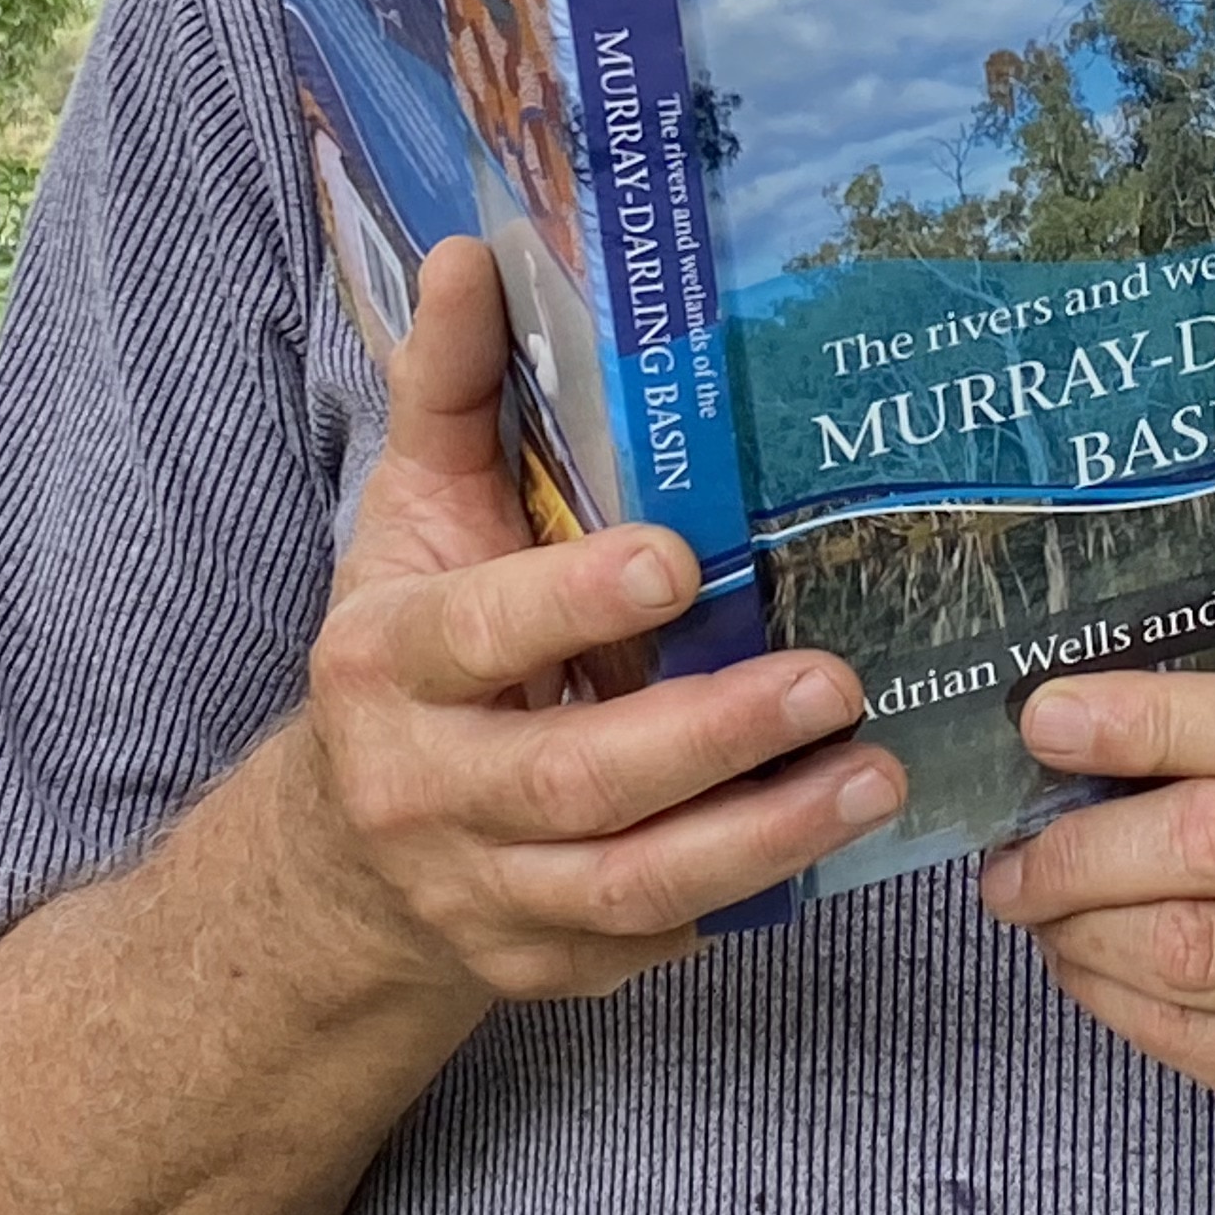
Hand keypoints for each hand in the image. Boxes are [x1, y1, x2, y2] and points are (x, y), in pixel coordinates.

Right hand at [294, 237, 902, 1005]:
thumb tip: (477, 249)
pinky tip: (827, 840)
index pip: (477, 636)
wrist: (341, 855)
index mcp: (385, 664)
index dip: (573, 604)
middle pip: (573, 782)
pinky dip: (743, 898)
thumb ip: (455, 389)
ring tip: (873, 776)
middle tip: (836, 682)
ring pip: (630, 885)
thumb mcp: (414, 516)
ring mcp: (483, 895)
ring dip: (762, 837)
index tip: (679, 562)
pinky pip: (652, 942)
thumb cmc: (410, 652)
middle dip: (711, 737)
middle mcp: (422, 791)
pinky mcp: (544, 965)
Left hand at [976, 670, 1214, 1185]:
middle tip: (1014, 845)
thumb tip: (1100, 723)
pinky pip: (1195, 1043)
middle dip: (1084, 841)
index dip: (1150, 719)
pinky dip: (1112, 996)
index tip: (1048, 718)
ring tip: (1034, 900)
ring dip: (1080, 923)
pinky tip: (1084, 962)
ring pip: (1193, 954)